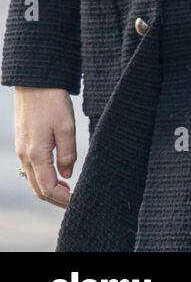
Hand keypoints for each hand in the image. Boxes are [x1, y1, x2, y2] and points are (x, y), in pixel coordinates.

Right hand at [14, 87, 75, 208]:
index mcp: (35, 154)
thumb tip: (68, 175)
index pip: (47, 188)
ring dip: (49, 188)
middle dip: (55, 198)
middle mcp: (25, 155)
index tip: (77, 201)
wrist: (34, 80)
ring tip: (67, 189)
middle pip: (38, 188)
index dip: (62, 199)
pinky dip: (43, 176)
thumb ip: (67, 154)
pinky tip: (56, 172)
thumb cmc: (51, 101)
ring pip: (33, 179)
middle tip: (73, 200)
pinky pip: (31, 168)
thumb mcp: (67, 126)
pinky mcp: (23, 142)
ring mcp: (22, 149)